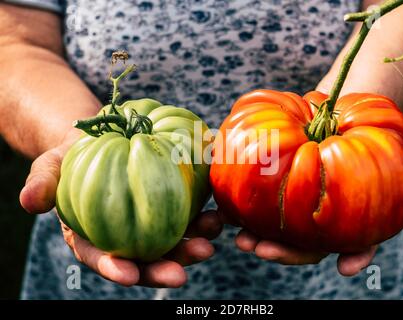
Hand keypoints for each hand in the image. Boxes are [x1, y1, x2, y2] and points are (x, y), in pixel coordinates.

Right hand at [20, 130, 222, 286]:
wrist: (101, 137)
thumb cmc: (72, 155)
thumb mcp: (51, 165)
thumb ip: (42, 182)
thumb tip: (28, 202)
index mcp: (92, 235)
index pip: (101, 258)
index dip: (114, 269)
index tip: (130, 275)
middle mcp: (124, 235)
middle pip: (144, 258)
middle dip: (163, 268)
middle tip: (183, 273)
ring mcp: (149, 221)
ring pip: (172, 240)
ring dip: (193, 242)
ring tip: (211, 234)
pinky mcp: (169, 204)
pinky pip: (187, 214)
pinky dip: (202, 216)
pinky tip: (216, 212)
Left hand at [234, 131, 402, 275]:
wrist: (332, 112)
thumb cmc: (364, 128)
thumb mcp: (393, 136)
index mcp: (352, 215)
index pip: (357, 242)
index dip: (354, 256)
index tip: (344, 267)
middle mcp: (323, 217)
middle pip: (307, 245)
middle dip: (286, 253)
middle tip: (262, 249)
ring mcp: (297, 207)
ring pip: (278, 231)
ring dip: (257, 237)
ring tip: (237, 236)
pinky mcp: (275, 190)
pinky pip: (257, 204)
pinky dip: (241, 209)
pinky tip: (225, 210)